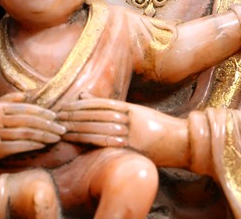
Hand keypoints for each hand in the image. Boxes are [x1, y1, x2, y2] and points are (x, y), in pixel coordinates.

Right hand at [0, 92, 65, 163]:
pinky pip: (17, 146)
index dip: (42, 112)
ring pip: (25, 133)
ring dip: (44, 136)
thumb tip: (27, 95)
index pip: (25, 108)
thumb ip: (8, 100)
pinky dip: (32, 145)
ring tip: (56, 138)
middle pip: (28, 121)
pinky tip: (43, 146)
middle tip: (62, 129)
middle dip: (48, 125)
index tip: (55, 117)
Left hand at [56, 94, 189, 166]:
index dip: (81, 105)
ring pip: (100, 126)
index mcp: (132, 109)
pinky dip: (94, 137)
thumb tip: (89, 96)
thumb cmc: (162, 132)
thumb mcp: (141, 115)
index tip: (65, 106)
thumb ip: (118, 109)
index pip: (100, 104)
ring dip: (79, 126)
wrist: (184, 143)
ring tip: (62, 127)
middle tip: (56, 116)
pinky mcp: (136, 144)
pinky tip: (80, 136)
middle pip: (96, 114)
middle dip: (75, 115)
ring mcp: (133, 131)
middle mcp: (131, 118)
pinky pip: (111, 139)